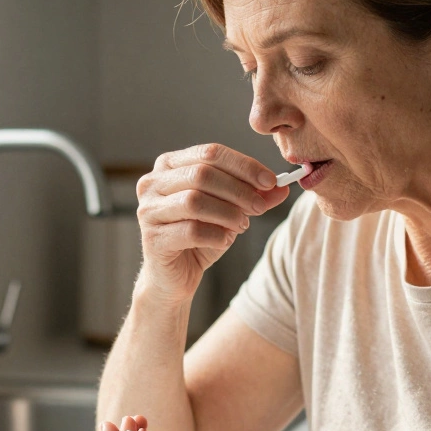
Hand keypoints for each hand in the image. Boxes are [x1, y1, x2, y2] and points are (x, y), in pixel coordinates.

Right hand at [135, 144, 289, 301]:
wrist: (174, 277)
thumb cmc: (199, 238)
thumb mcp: (229, 211)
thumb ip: (253, 197)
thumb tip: (282, 187)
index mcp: (170, 165)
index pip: (210, 153)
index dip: (244, 165)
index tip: (270, 181)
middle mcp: (152, 183)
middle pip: (202, 174)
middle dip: (238, 190)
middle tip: (260, 207)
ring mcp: (148, 210)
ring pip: (194, 201)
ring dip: (228, 213)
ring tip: (242, 225)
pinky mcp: (152, 238)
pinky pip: (190, 231)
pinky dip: (215, 235)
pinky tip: (224, 241)